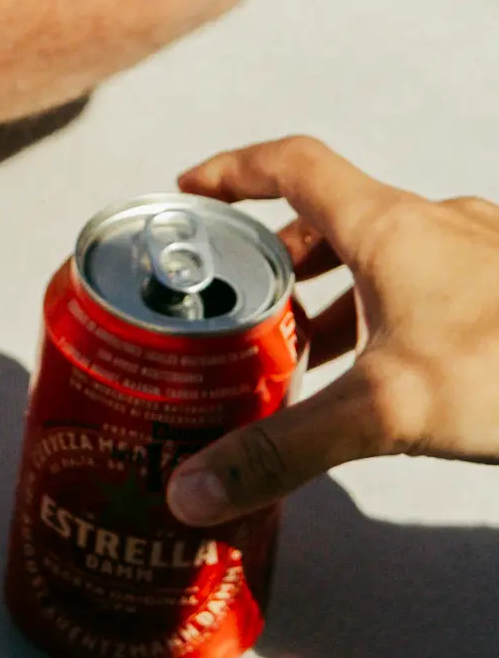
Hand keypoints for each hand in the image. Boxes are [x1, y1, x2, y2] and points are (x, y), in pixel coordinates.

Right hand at [165, 137, 498, 524]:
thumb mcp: (384, 414)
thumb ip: (280, 452)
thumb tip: (188, 490)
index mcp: (391, 229)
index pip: (296, 167)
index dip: (236, 172)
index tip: (192, 191)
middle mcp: (436, 228)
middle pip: (334, 220)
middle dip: (276, 261)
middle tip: (237, 309)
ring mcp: (480, 259)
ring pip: (386, 259)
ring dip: (334, 295)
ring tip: (302, 355)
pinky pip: (429, 291)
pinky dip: (387, 320)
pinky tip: (386, 378)